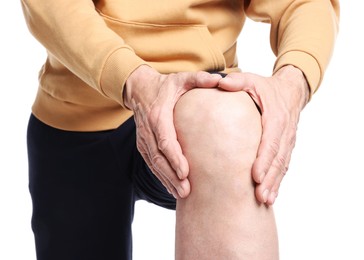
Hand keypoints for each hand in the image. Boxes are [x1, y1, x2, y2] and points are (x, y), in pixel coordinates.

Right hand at [124, 65, 221, 198]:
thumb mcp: (181, 79)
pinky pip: (151, 164)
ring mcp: (143, 139)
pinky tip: (172, 188)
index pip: (165, 141)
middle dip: (171, 176)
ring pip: (153, 164)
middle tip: (186, 191)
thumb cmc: (165, 86)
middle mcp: (148, 130)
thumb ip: (199, 79)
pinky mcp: (143, 145)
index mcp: (158, 115)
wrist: (139, 89)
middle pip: (158, 158)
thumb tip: (219, 79)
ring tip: (181, 194)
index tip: (185, 173)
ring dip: (166, 180)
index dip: (174, 158)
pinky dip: (160, 177)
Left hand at [218, 65, 308, 204]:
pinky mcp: (288, 146)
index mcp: (275, 118)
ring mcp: (288, 141)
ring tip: (265, 200)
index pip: (271, 142)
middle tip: (259, 195)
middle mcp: (284, 132)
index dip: (264, 160)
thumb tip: (220, 82)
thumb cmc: (267, 88)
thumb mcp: (253, 80)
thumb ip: (237, 81)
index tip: (256, 176)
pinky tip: (271, 195)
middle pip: (278, 159)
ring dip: (275, 184)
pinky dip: (278, 181)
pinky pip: (284, 166)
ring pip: (283, 165)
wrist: (291, 90)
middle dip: (269, 179)